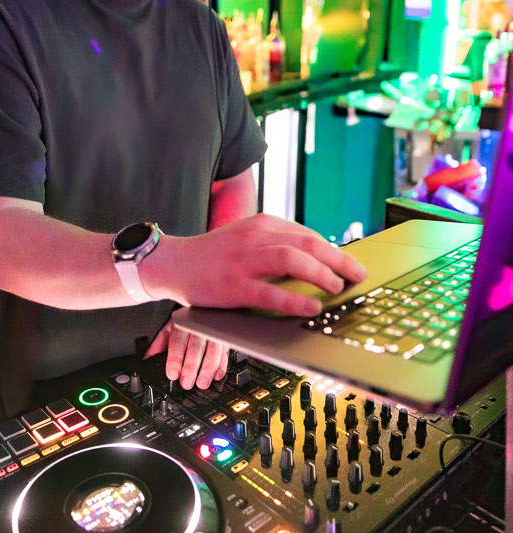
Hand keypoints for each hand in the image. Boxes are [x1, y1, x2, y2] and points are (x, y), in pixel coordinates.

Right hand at [142, 213, 366, 316]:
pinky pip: (271, 292)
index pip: (308, 234)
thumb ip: (276, 244)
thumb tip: (317, 262)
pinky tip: (312, 308)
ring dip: (322, 274)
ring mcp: (244, 261)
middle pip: (308, 243)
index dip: (334, 250)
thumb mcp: (247, 238)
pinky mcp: (234, 286)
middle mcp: (256, 237)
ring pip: (293, 260)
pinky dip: (296, 300)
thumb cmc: (215, 256)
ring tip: (337, 288)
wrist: (174, 263)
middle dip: (339, 260)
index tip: (351, 265)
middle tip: (357, 275)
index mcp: (262, 224)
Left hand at [143, 318, 228, 389]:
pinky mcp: (224, 338)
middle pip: (195, 347)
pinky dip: (222, 365)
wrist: (203, 305)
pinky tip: (216, 376)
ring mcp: (214, 331)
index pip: (177, 341)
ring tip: (201, 383)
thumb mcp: (169, 329)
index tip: (172, 374)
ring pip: (213, 350)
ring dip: (208, 369)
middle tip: (186, 383)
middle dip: (191, 367)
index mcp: (182, 323)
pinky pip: (225, 352)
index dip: (175, 359)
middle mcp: (199, 326)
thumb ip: (158, 345)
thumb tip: (146, 361)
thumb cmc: (185, 320)